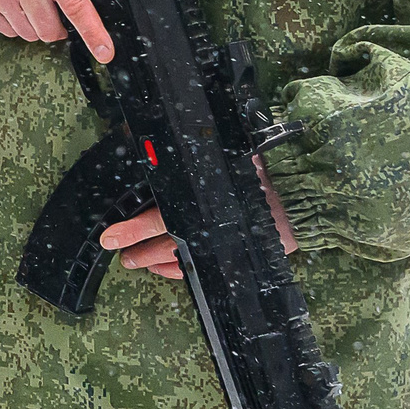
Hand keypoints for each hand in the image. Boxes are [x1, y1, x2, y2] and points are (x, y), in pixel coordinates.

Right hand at [0, 0, 113, 63]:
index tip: (104, 53)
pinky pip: (6, 31)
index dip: (93, 33)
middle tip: (54, 12)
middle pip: (50, 31)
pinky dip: (13, 23)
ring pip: (28, 34)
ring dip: (34, 25)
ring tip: (29, 3)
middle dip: (57, 28)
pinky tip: (11, 3)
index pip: (77, 7)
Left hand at [100, 160, 297, 278]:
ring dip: (157, 261)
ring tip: (140, 261)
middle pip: (167, 243)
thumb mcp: (217, 159)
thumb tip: (137, 139)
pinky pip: (202, 266)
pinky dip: (183, 269)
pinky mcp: (235, 254)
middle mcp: (209, 223)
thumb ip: (180, 160)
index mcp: (199, 199)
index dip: (133, 230)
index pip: (160, 218)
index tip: (111, 238)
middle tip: (122, 254)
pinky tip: (169, 269)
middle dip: (141, 250)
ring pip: (182, 258)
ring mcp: (222, 241)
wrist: (298, 194)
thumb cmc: (255, 171)